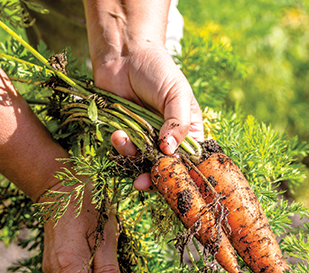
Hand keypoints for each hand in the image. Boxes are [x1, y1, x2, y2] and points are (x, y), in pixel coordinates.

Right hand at [42, 181, 122, 272]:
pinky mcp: (51, 261)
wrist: (60, 188)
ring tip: (100, 256)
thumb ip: (108, 271)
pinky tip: (89, 253)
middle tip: (110, 272)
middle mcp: (54, 271)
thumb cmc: (87, 208)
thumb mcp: (106, 237)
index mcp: (68, 268)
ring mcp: (51, 267)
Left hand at [94, 42, 203, 189]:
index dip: (183, 174)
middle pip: (166, 169)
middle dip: (154, 177)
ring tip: (124, 140)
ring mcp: (146, 139)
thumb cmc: (157, 69)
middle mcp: (169, 139)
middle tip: (143, 181)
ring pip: (143, 164)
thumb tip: (170, 151)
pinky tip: (117, 134)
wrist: (124, 55)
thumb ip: (178, 122)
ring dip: (132, 159)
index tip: (173, 180)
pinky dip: (121, 148)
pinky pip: (125, 153)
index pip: (191, 161)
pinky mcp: (127, 136)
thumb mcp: (176, 93)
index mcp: (189, 131)